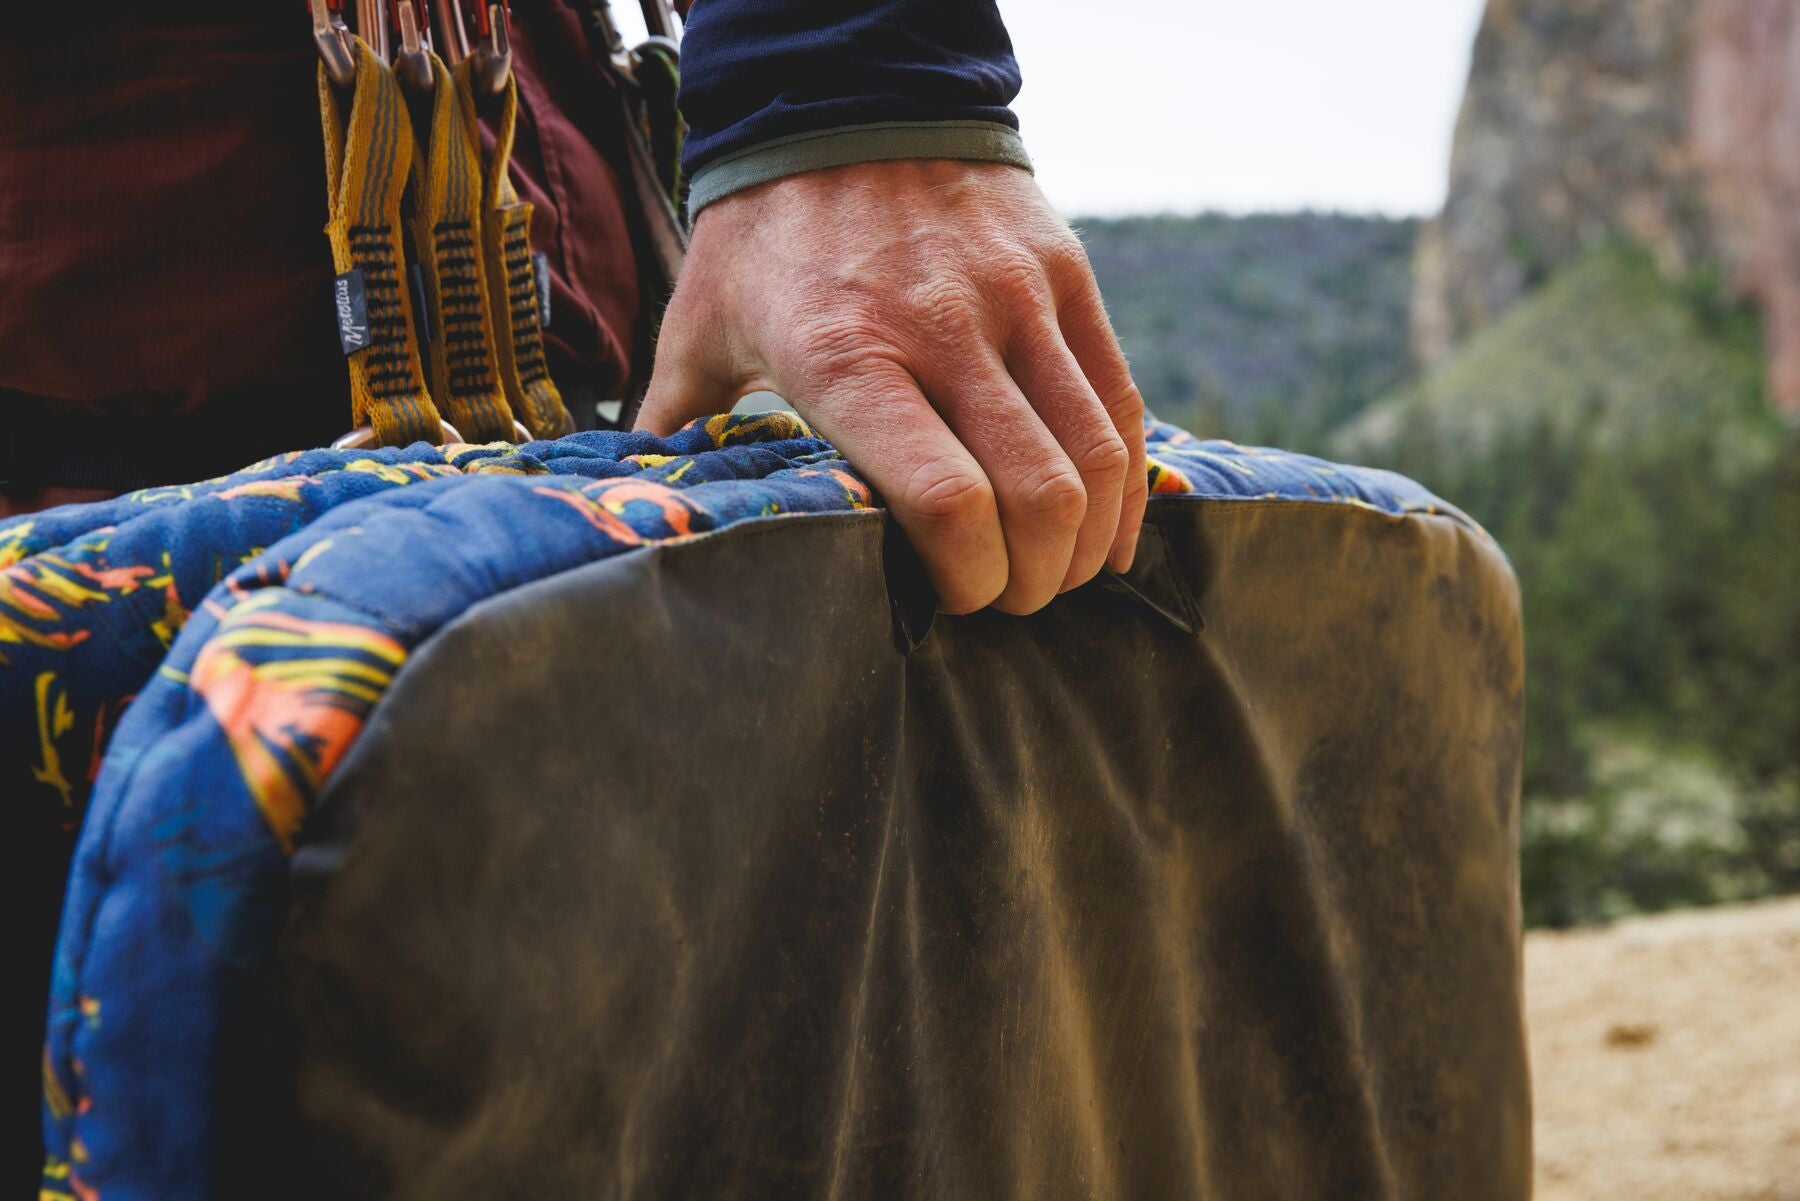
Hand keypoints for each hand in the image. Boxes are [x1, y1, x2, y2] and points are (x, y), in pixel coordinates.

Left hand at [637, 160, 1146, 613]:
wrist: (846, 95)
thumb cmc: (765, 232)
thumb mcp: (700, 322)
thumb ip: (676, 422)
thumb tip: (643, 510)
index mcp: (844, 357)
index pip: (947, 501)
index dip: (966, 577)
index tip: (948, 596)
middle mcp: (942, 331)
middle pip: (1037, 498)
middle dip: (1030, 581)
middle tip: (1005, 599)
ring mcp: (1016, 301)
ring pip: (1094, 459)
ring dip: (1084, 544)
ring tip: (1056, 571)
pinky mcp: (1066, 277)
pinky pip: (1123, 404)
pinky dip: (1125, 487)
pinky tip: (1106, 528)